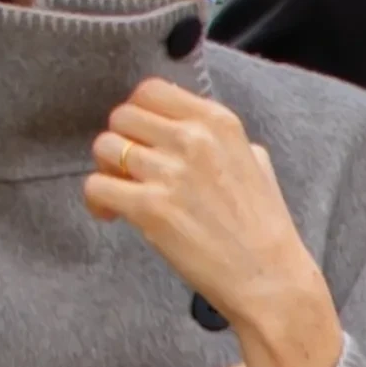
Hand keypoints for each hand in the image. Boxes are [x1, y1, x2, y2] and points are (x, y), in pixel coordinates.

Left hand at [86, 79, 342, 366]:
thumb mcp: (255, 161)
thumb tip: (189, 134)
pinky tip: (112, 215)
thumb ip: (220, 141)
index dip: (137, 112)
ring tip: (118, 194)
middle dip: (119, 141)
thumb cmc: (264, 226)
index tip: (140, 135)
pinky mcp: (150, 208)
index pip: (151, 89)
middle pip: (122, 115)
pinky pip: (96, 186)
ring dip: (106, 170)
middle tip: (126, 169)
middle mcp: (192, 138)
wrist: (268, 277)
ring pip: (104, 147)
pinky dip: (97, 200)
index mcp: (217, 121)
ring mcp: (170, 172)